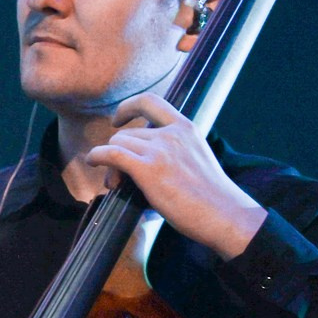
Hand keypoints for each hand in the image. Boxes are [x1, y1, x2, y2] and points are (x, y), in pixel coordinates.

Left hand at [83, 94, 267, 259]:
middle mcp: (171, 134)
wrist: (224, 215)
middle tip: (118, 176)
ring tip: (116, 184)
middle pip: (128, 133)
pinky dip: (97, 156)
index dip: (129, 107)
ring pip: (118, 145)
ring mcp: (160, 150)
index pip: (151, 102)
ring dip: (111, 163)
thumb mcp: (197, 159)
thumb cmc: (212, 197)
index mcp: (186, 128)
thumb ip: (175, 152)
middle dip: (118, 152)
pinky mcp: (148, 169)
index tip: (119, 119)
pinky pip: (111, 154)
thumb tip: (141, 163)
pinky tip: (93, 161)